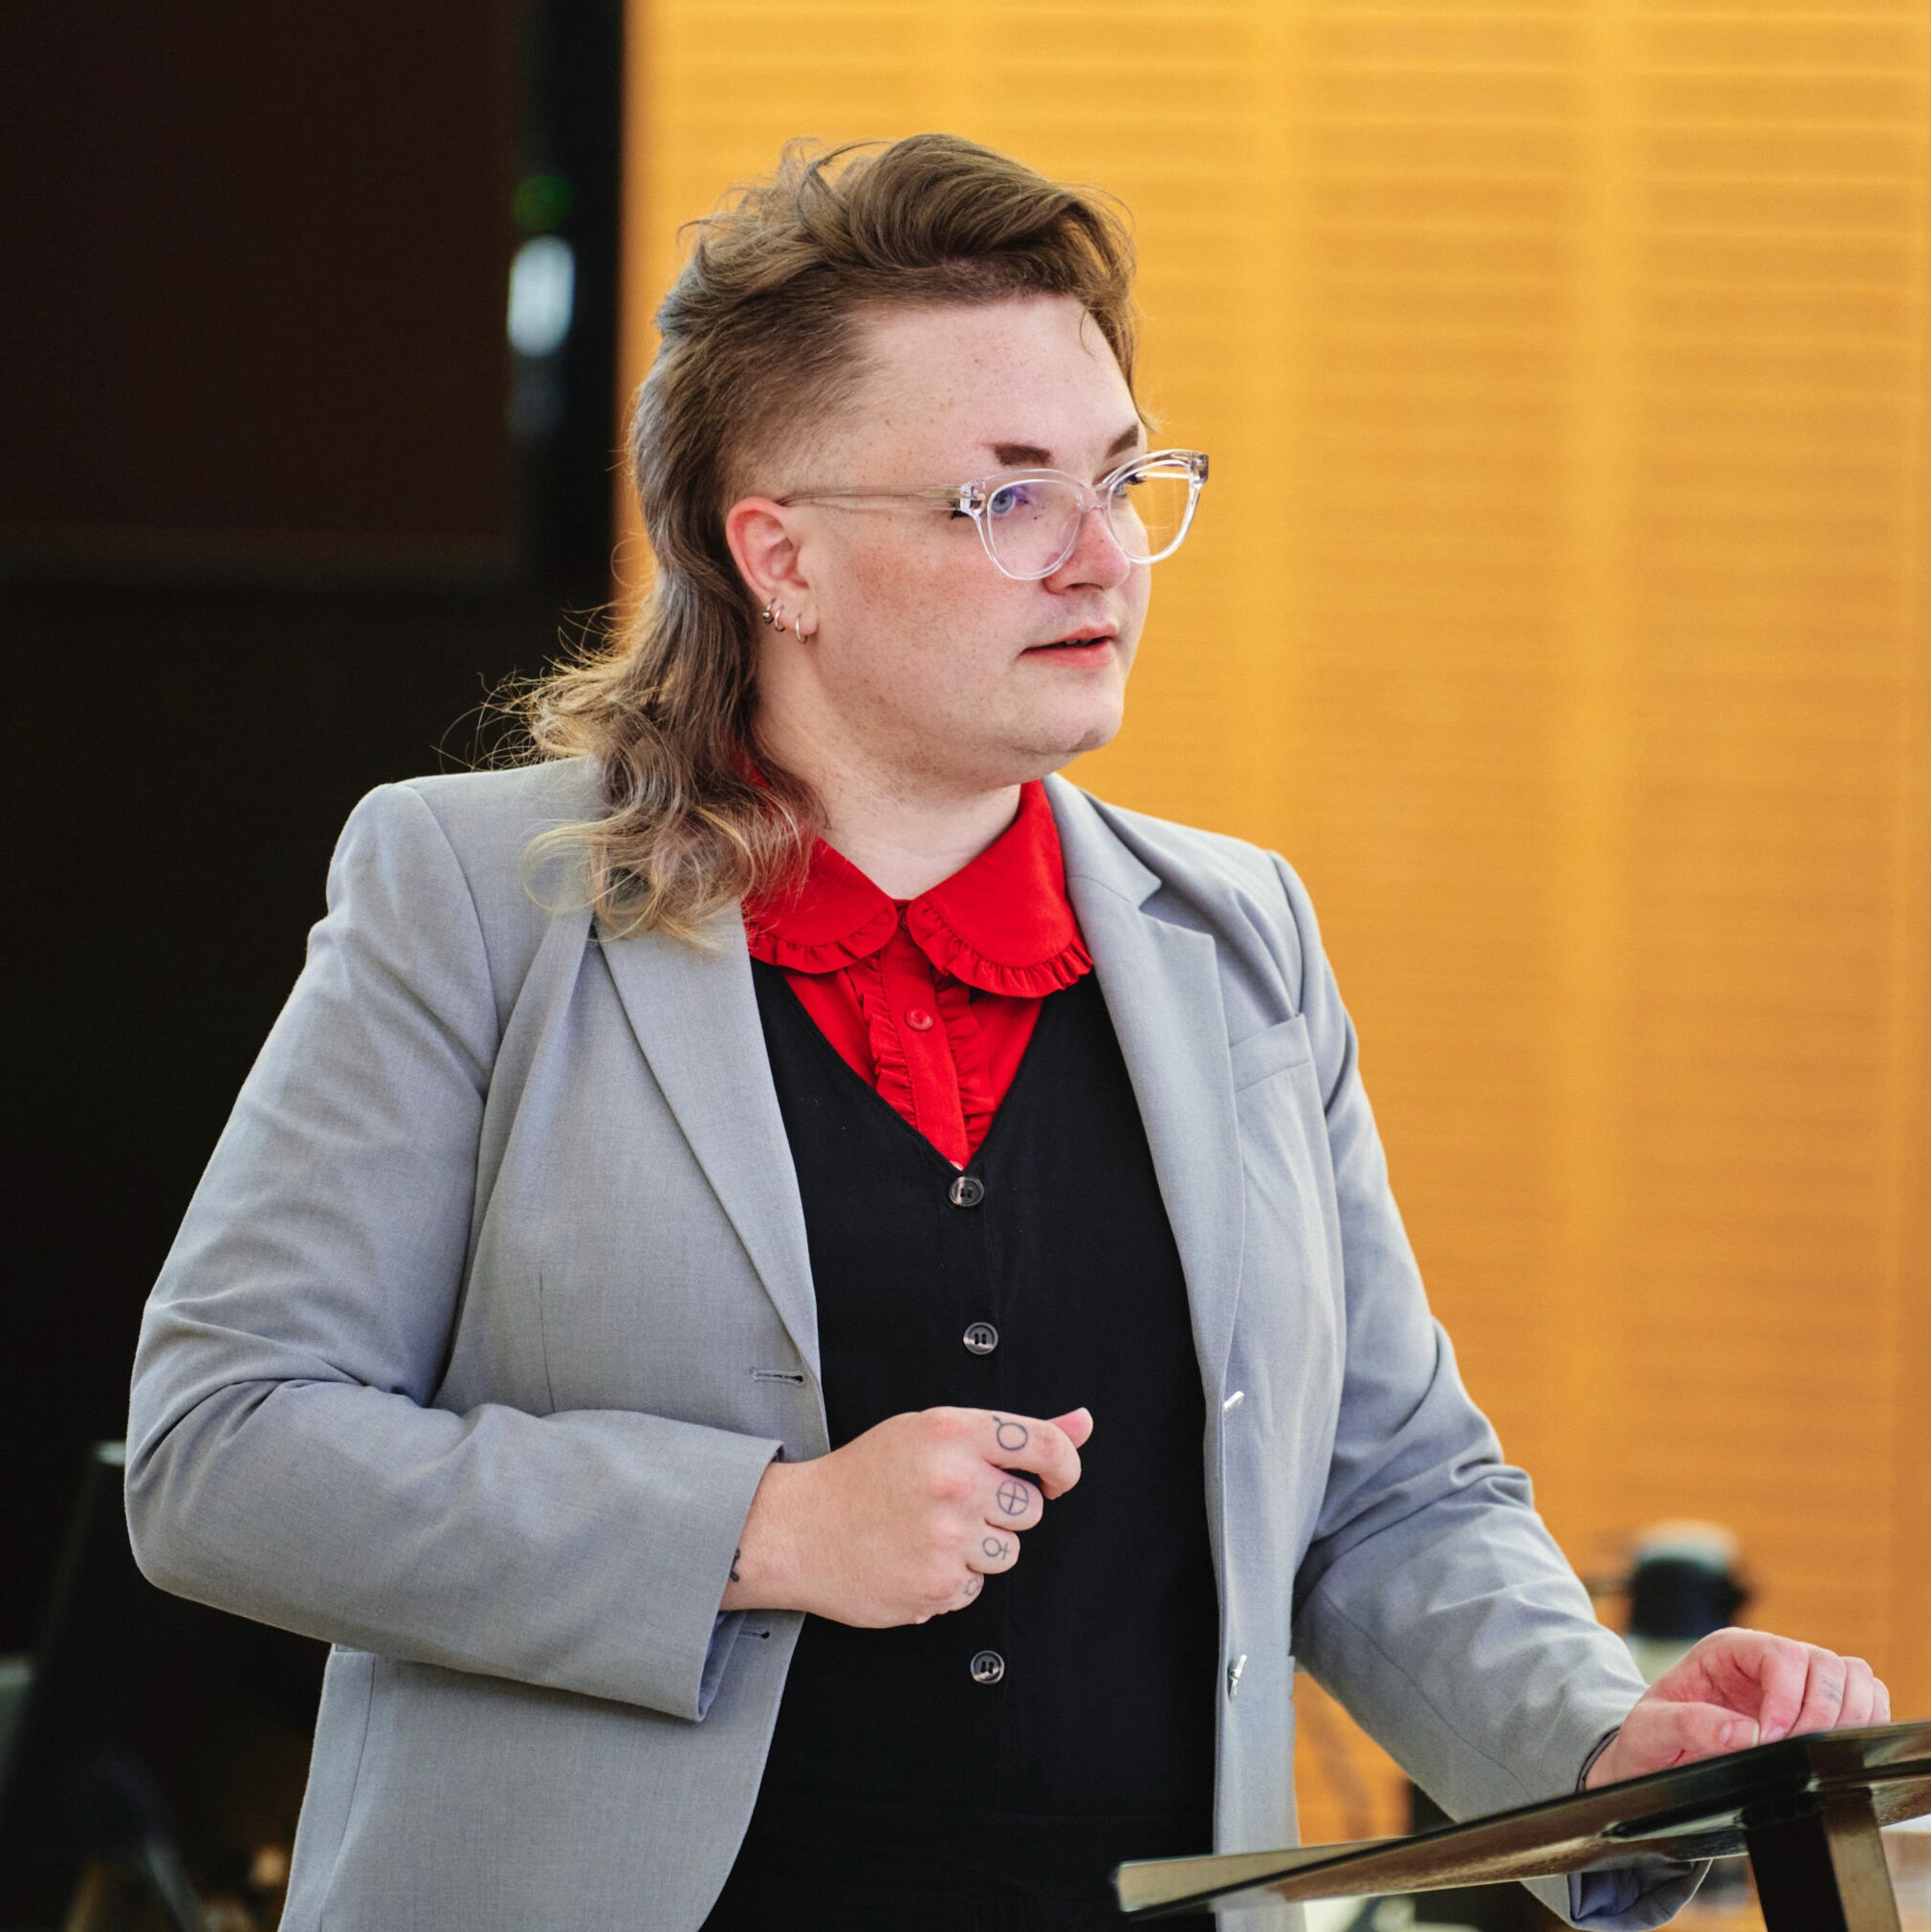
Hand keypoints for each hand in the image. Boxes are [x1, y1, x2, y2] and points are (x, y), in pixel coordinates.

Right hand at [722, 1405, 1091, 1626]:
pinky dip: (953, 1578)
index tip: (1059, 1479)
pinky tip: (916, 1558)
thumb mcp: (930, 1432)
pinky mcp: (937, 1586)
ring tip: (931, 1531)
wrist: (799, 1528)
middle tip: (954, 1503)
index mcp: (953, 1432)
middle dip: (1004, 1509)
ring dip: (981, 1547)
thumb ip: (1011, 1433)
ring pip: (1010, 1551)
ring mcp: (947, 1537)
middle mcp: (955, 1481)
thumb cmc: (865, 1475)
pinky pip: (976, 1587)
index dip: (1066, 1466)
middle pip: (1031, 1507)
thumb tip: (1084, 1422)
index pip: (1047, 1445)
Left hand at [1583, 1628, 1891, 1787]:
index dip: (1787, 1697)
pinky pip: (1863, 1701)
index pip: (1781, 1654)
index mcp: (1727, 1650)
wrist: (1657, 1757)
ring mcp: (1796, 1682)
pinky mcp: (1814, 1708)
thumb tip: (1742, 1732)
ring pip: (1853, 1677)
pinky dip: (1864, 1723)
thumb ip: (1687, 1724)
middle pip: (1825, 1663)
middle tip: (1796, 1750)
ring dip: (1848, 1716)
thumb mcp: (1649, 1729)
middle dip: (1820, 1711)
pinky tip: (1835, 1749)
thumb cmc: (1652, 1737)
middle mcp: (1766, 1659)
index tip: (1772, 1738)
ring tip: (1815, 1750)